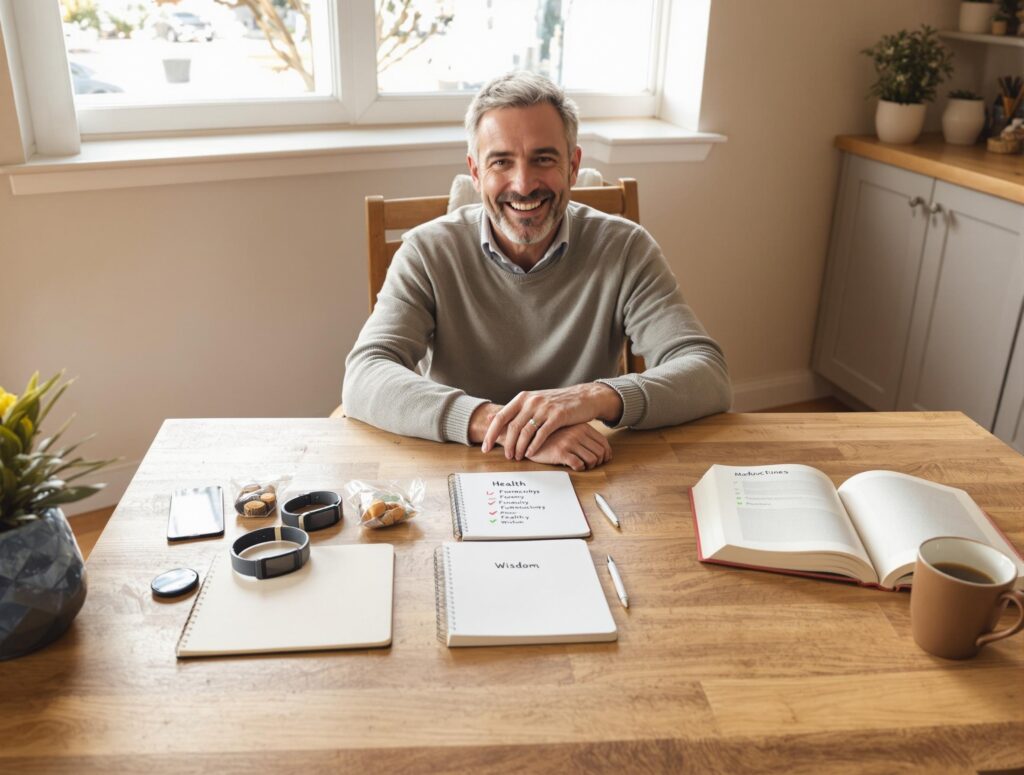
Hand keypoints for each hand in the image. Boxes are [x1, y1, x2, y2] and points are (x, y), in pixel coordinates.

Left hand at [481, 383, 622, 460]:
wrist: (583, 397)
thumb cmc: (556, 402)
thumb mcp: (533, 401)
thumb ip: (514, 410)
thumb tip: (491, 418)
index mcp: (523, 398)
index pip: (501, 417)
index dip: (491, 433)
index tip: (485, 447)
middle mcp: (532, 401)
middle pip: (512, 427)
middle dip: (506, 444)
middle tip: (506, 456)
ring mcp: (545, 408)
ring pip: (525, 432)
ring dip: (519, 447)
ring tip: (517, 457)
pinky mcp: (558, 416)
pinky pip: (541, 434)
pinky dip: (534, 446)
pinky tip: (530, 454)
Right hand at [525, 423, 612, 471]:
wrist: (530, 436)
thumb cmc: (552, 436)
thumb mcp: (570, 430)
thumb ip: (584, 436)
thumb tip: (603, 450)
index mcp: (582, 426)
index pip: (604, 442)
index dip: (606, 454)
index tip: (603, 459)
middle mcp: (577, 433)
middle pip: (600, 452)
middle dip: (598, 462)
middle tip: (591, 465)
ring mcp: (569, 442)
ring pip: (592, 459)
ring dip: (589, 466)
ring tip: (582, 466)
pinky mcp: (560, 452)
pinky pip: (578, 464)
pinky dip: (579, 468)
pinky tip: (573, 466)